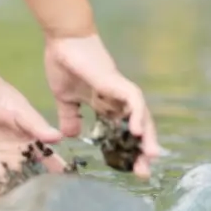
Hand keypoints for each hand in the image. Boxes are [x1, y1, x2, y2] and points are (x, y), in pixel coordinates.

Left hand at [0, 66, 67, 210]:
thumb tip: (58, 138)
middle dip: (33, 201)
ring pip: (2, 187)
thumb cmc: (0, 97)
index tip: (76, 198)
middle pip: (27, 183)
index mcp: (31, 146)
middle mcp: (16, 159)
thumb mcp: (19, 109)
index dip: (62, 179)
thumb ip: (35, 125)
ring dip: (4, 204)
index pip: (51, 165)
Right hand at [44, 34, 159, 178]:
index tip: (128, 170)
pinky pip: (134, 101)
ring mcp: (119, 91)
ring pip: (141, 116)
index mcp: (104, 104)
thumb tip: (69, 136)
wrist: (62, 39)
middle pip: (136, 128)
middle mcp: (116, 100)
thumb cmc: (63, 63)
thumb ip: (69, 116)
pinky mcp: (116, 82)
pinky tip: (136, 131)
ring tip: (149, 156)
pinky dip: (138, 115)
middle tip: (142, 172)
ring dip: (147, 136)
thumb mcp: (64, 97)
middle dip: (141, 150)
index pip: (120, 132)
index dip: (126, 150)